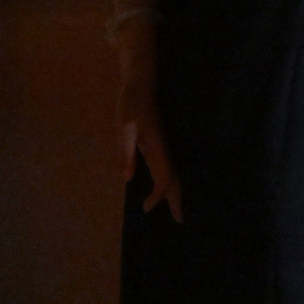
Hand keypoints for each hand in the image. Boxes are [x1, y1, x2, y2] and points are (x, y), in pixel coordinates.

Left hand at [115, 24, 182, 221]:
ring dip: (175, 192)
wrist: (141, 83)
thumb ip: (126, 152)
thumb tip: (127, 178)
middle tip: (180, 220)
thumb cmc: (130, 104)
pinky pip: (169, 167)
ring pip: (174, 173)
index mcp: (156, 147)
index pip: (164, 178)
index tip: (146, 208)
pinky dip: (171, 181)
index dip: (158, 195)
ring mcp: (163, 146)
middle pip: (175, 179)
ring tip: (176, 208)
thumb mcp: (123, 128)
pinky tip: (166, 185)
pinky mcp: (160, 143)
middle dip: (176, 200)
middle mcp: (164, 149)